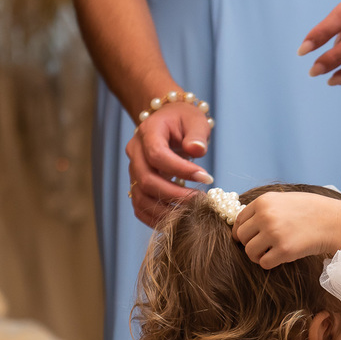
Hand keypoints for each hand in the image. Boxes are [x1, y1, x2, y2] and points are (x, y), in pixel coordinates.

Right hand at [126, 101, 213, 224]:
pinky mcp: (137, 185)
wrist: (167, 122)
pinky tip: (178, 220)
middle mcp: (135, 153)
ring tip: (192, 212)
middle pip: (147, 180)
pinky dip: (156, 218)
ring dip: (167, 210)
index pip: (158, 155)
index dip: (181, 170)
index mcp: (148, 132)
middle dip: (176, 195)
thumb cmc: (184, 120)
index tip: (207, 178)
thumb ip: (197, 134)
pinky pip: (140, 208)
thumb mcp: (195, 119)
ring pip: (141, 198)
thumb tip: (196, 150)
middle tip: (202, 200)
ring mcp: (133, 171)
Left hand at [233, 192, 340, 268]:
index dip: (243, 231)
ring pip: (249, 252)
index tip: (249, 238)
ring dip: (257, 256)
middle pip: (242, 237)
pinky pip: (264, 263)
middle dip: (249, 244)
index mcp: (264, 202)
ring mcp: (274, 234)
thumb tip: (246, 225)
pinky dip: (269, 263)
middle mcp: (266, 216)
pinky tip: (279, 257)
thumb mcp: (285, 200)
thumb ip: (265, 209)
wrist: (334, 221)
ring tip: (270, 253)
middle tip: (262, 247)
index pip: (239, 220)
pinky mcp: (284, 251)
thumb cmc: (312, 210)